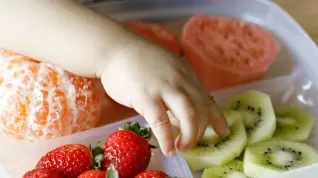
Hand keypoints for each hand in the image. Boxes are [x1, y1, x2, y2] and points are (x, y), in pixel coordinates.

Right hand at [100, 40, 229, 155]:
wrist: (117, 49)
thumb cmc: (139, 63)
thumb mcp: (166, 72)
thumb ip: (175, 95)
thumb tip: (179, 123)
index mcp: (187, 75)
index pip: (207, 99)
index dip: (217, 118)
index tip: (223, 132)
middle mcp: (181, 81)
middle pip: (200, 110)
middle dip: (200, 131)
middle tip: (191, 144)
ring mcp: (164, 88)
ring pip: (188, 115)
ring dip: (189, 136)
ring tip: (183, 148)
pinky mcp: (146, 96)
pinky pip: (161, 121)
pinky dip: (167, 138)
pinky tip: (168, 150)